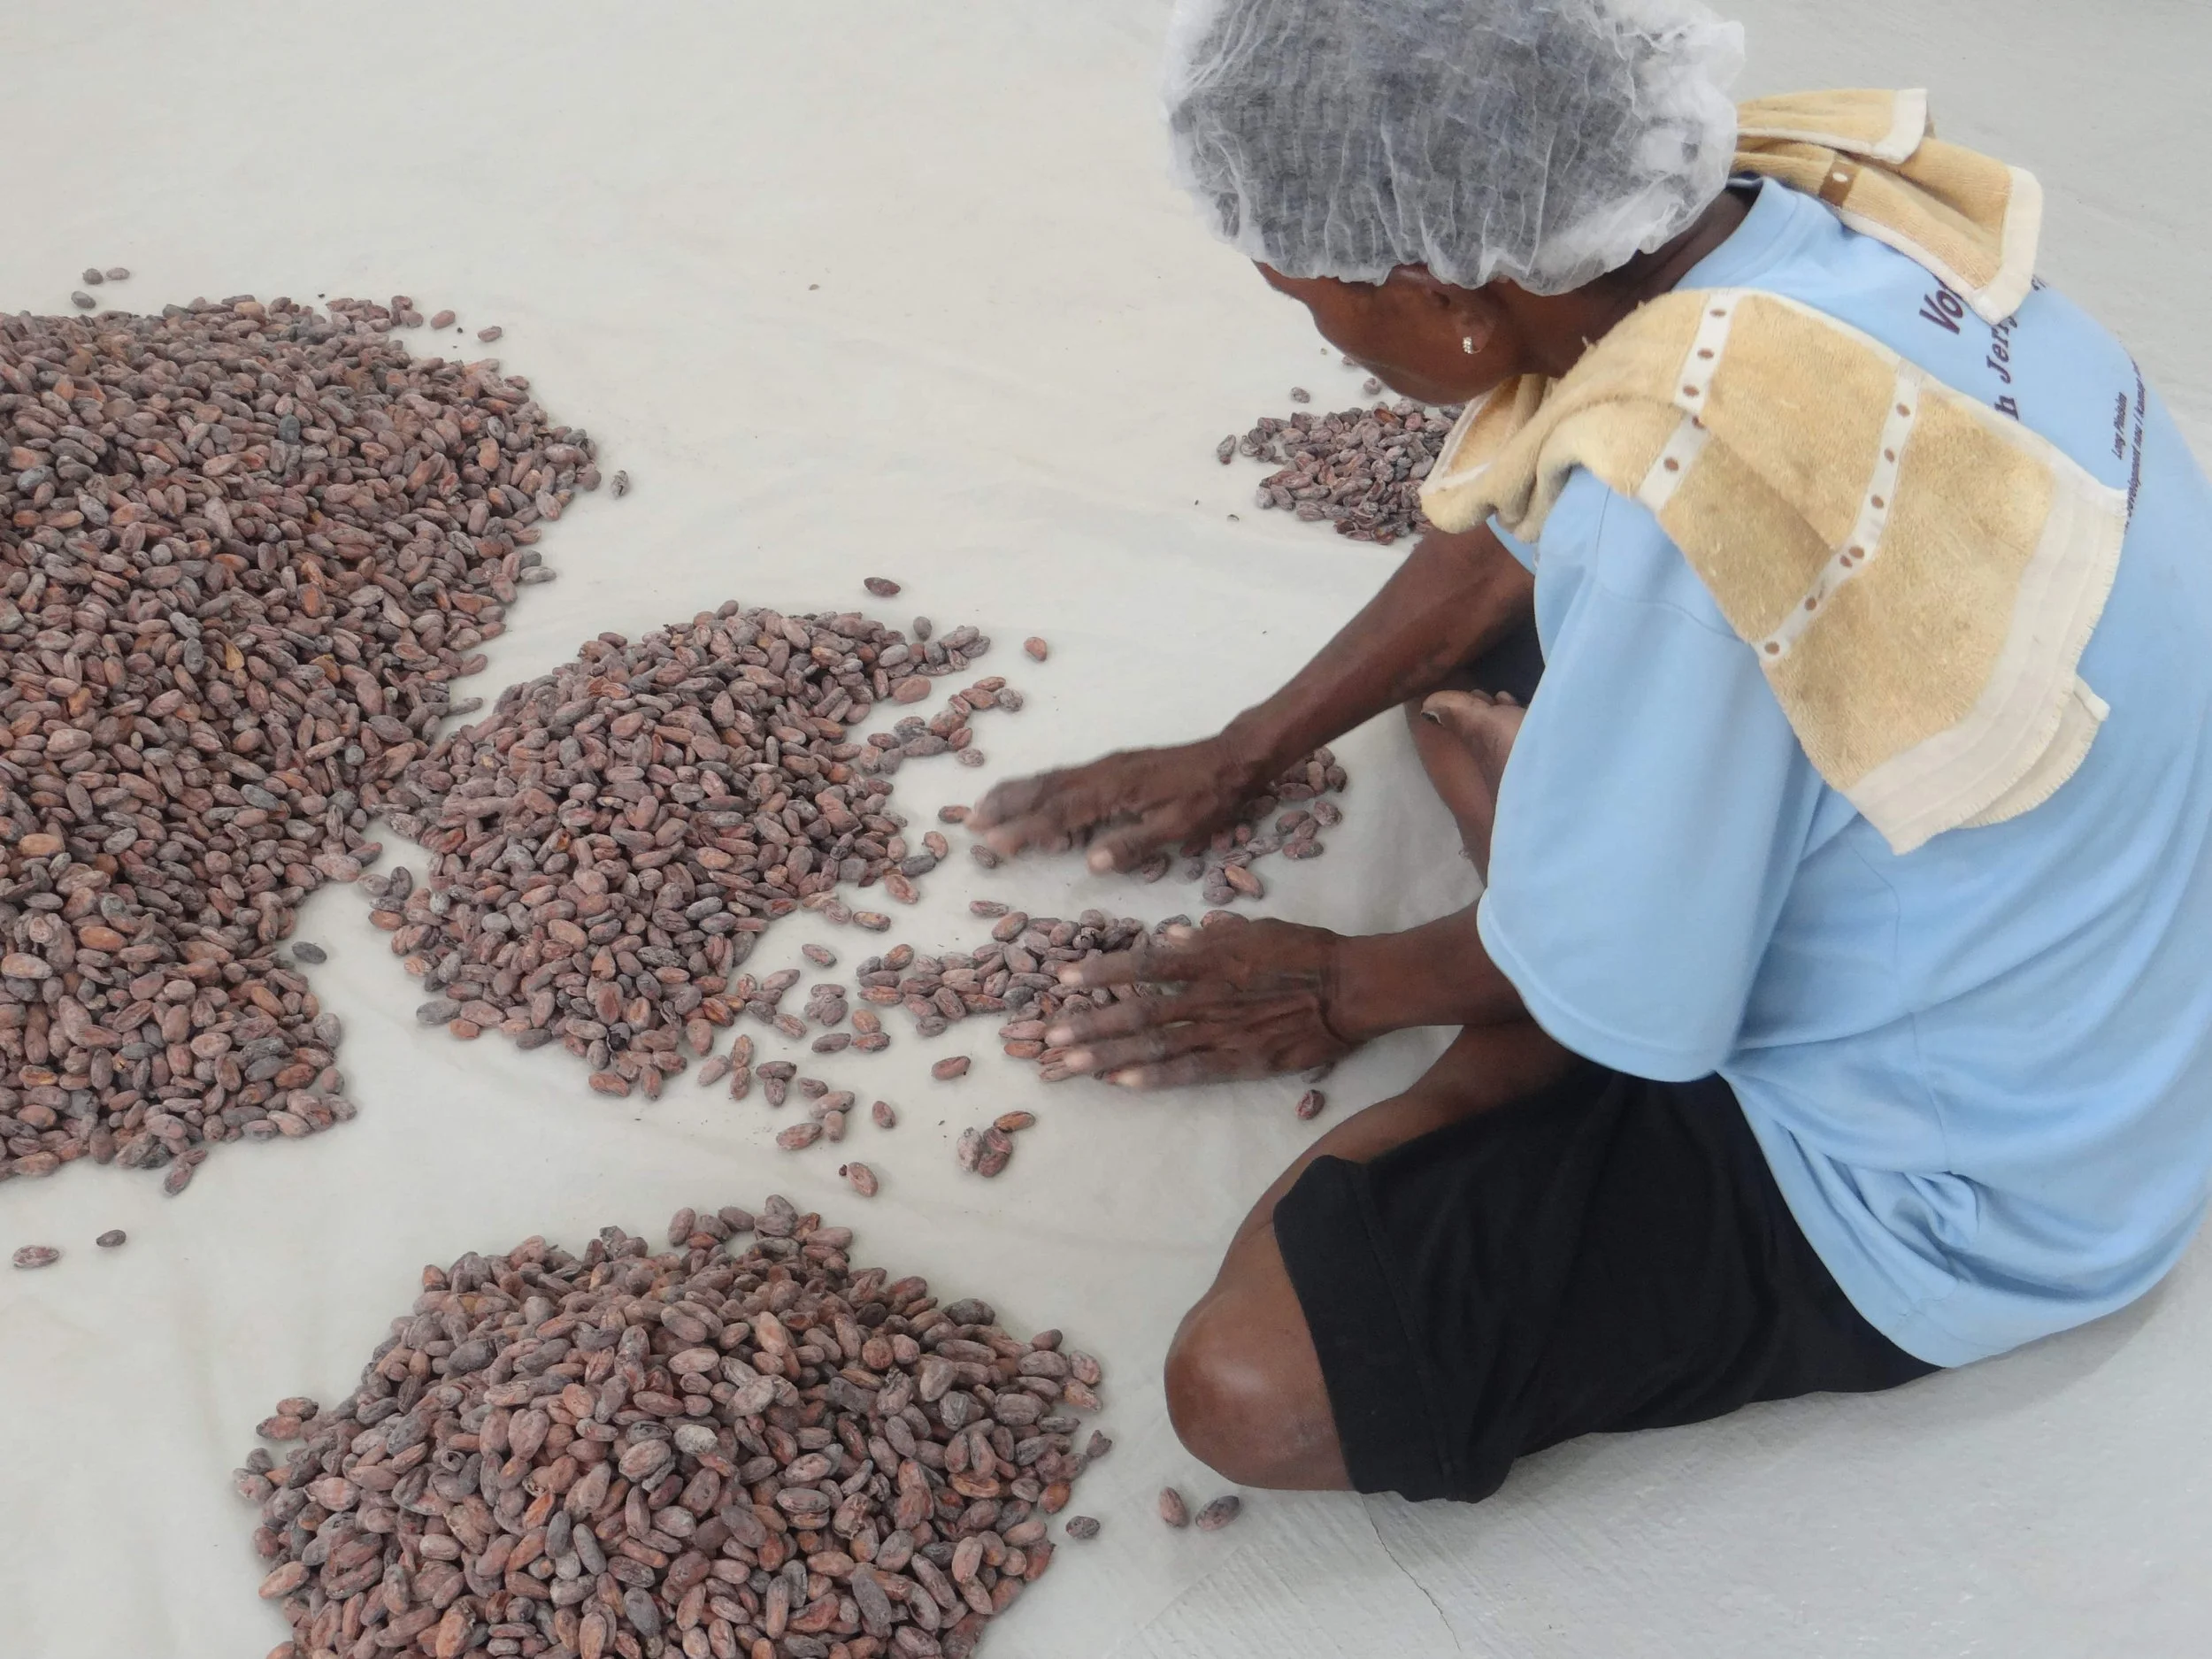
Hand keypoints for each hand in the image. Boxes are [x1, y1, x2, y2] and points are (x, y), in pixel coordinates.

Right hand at [970, 734, 1266, 872]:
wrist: (1231, 758)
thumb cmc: (1208, 797)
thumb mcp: (1178, 827)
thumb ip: (1134, 844)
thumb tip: (1091, 862)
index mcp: (1115, 789)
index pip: (1061, 813)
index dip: (1026, 830)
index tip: (994, 843)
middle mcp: (1103, 773)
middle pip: (1044, 789)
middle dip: (1005, 805)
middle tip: (969, 821)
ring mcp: (1106, 767)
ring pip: (1051, 779)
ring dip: (1015, 793)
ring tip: (983, 806)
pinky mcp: (1113, 767)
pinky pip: (1065, 776)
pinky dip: (1038, 787)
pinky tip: (1029, 797)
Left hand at [1045, 915, 1360, 1086]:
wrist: (1351, 989)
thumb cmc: (1306, 951)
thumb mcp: (1257, 928)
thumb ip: (1214, 935)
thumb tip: (1174, 938)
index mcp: (1211, 958)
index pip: (1145, 965)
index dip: (1102, 972)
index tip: (1064, 978)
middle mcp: (1208, 995)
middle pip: (1138, 1012)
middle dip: (1090, 1025)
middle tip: (1048, 1038)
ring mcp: (1223, 1032)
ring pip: (1155, 1046)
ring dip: (1108, 1057)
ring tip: (1068, 1065)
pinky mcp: (1242, 1062)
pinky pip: (1190, 1071)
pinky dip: (1154, 1078)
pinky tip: (1120, 1084)